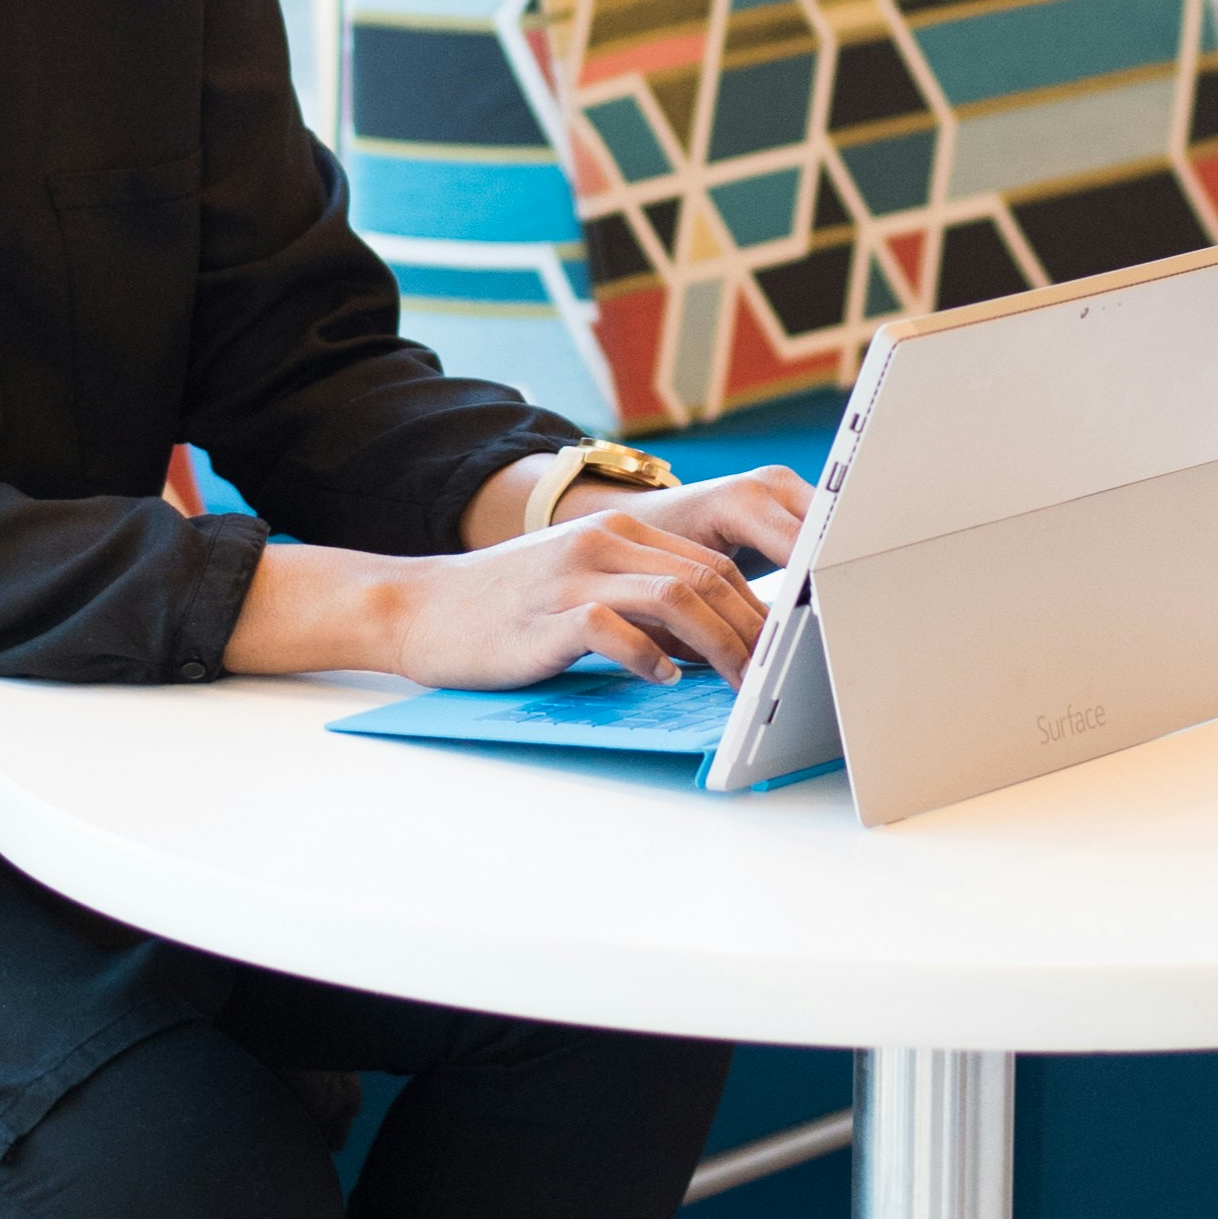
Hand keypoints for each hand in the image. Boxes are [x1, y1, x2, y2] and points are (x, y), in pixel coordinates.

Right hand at [225, 465, 814, 691]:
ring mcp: (576, 576)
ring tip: (744, 685)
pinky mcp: (548, 617)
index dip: (764, 601)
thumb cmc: (509, 613)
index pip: (715, 562)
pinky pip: (615, 629)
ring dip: (723, 644)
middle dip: (758, 629)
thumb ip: (646, 605)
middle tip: (784, 675)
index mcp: (621, 533)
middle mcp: (605, 543)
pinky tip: (663, 678)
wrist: (420, 609)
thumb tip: (718, 646)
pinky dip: (650, 655)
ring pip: (678, 595)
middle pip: (710, 576)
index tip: (797, 638)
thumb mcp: (586, 593)